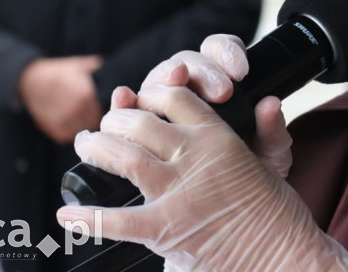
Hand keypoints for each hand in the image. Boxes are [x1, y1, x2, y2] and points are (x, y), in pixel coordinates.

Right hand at [17, 55, 102, 143]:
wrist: (30, 79)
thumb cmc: (55, 72)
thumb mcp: (75, 66)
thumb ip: (90, 66)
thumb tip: (100, 61)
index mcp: (86, 95)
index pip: (98, 112)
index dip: (96, 112)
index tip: (92, 111)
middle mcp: (77, 109)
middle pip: (91, 123)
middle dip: (88, 121)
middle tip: (84, 118)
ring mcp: (65, 119)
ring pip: (78, 131)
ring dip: (77, 128)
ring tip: (74, 122)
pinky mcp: (52, 126)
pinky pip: (64, 136)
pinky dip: (65, 133)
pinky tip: (64, 126)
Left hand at [56, 84, 347, 270]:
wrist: (281, 254)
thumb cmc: (276, 210)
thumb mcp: (273, 161)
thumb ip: (265, 128)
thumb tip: (267, 99)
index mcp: (219, 136)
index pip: (175, 97)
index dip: (151, 93)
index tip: (139, 100)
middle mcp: (195, 157)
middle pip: (141, 123)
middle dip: (116, 120)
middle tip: (103, 126)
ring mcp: (177, 192)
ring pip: (123, 157)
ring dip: (96, 149)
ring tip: (84, 146)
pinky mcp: (165, 229)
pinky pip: (115, 221)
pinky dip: (86, 219)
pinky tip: (66, 215)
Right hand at [130, 34, 292, 176]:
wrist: (228, 207)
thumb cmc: (250, 171)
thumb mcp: (269, 155)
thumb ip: (273, 131)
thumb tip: (272, 105)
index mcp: (223, 81)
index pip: (220, 50)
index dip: (227, 52)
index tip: (241, 71)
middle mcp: (190, 86)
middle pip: (188, 61)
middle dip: (203, 71)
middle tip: (221, 91)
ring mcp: (162, 103)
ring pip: (158, 77)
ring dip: (166, 79)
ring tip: (176, 87)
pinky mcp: (138, 124)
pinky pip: (128, 104)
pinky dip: (125, 98)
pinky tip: (124, 96)